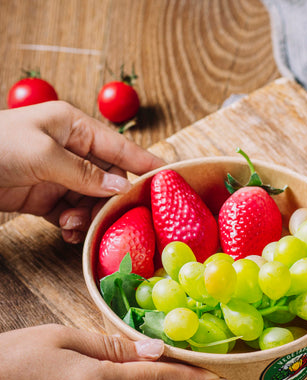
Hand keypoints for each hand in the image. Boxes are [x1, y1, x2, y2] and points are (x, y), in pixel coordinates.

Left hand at [0, 101, 163, 242]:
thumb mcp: (45, 154)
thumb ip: (86, 172)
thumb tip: (120, 188)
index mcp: (73, 127)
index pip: (120, 147)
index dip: (146, 163)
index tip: (170, 177)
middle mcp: (71, 150)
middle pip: (109, 179)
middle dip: (108, 200)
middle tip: (108, 218)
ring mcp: (60, 175)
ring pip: (92, 200)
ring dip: (89, 216)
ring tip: (75, 226)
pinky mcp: (47, 197)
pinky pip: (73, 212)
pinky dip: (75, 224)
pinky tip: (69, 232)